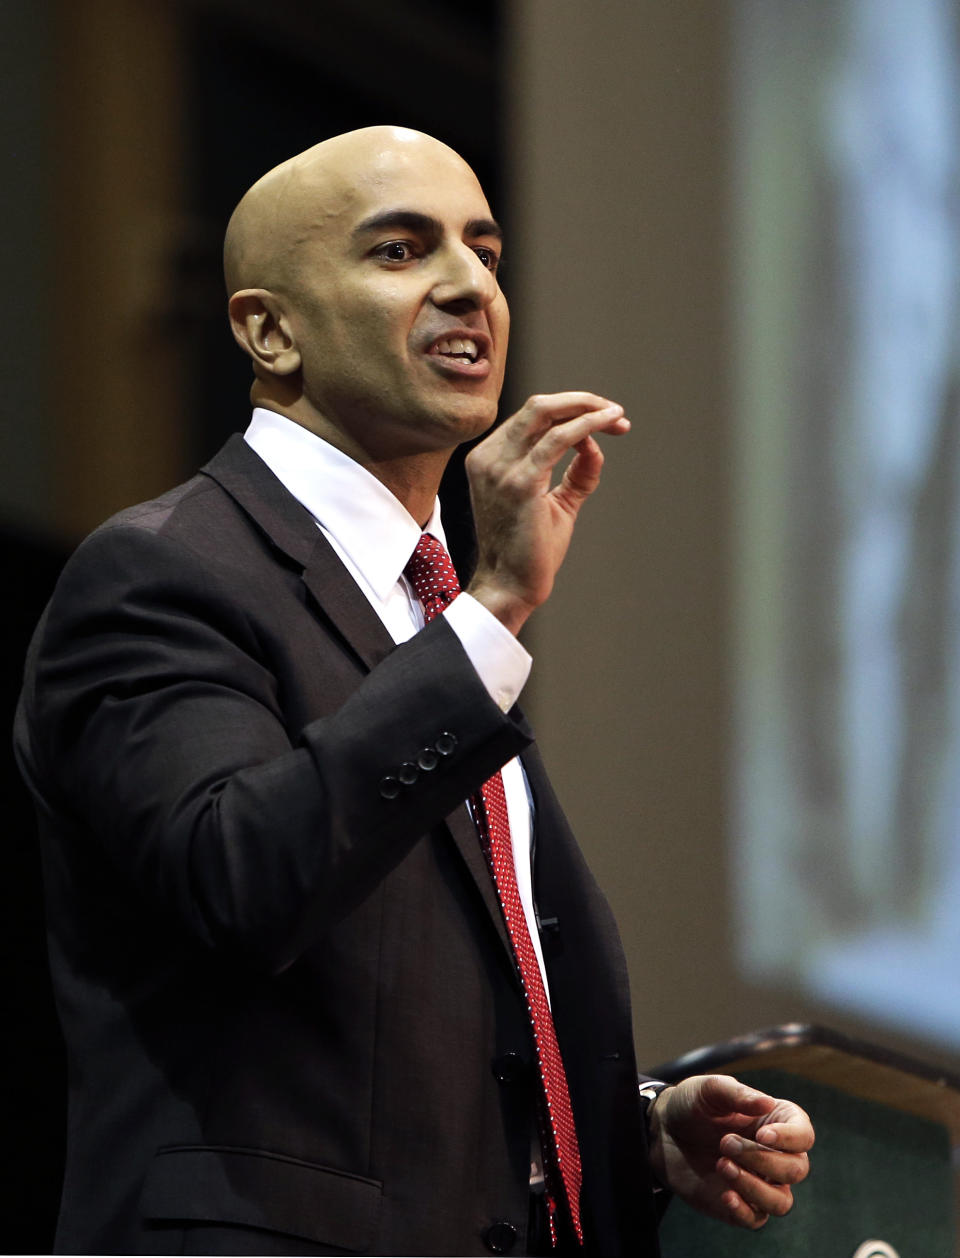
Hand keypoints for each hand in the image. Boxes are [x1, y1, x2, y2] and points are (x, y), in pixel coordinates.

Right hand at [465, 391, 629, 633]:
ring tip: (618, 418)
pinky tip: (609, 425)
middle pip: (538, 406)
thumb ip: (575, 474)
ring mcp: (500, 468)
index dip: (572, 410)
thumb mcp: (555, 503)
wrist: (510, 586)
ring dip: (588, 410)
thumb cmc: (530, 550)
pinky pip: (558, 439)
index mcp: (489, 458)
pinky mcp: (520, 482)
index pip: (531, 417)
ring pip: (546, 412)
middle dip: (582, 402)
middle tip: (616, 414)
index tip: (607, 421)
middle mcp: (488, 457)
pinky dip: (586, 425)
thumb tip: (595, 447)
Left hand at [647, 1074, 813, 1229]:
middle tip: (725, 1142)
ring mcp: (759, 1182)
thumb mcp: (710, 1089)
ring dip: (755, 1187)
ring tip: (722, 1164)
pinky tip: (725, 1193)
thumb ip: (738, 1095)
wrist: (662, 1130)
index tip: (762, 1135)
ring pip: (782, 1201)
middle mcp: (775, 1155)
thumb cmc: (692, 1104)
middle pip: (796, 1169)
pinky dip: (745, 1209)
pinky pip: (756, 1219)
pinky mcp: (740, 1204)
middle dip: (763, 1159)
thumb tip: (767, 1102)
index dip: (790, 1139)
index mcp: (776, 1122)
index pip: (804, 1136)